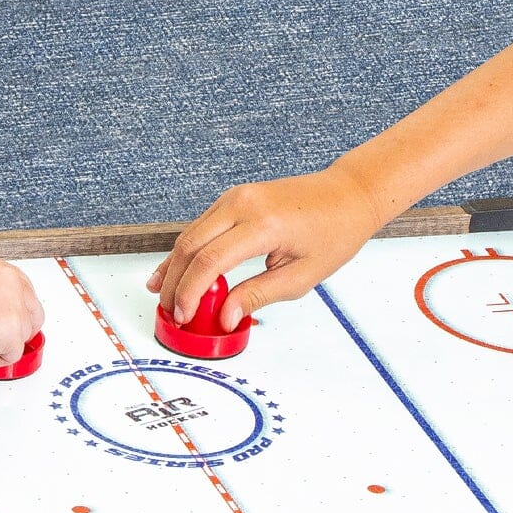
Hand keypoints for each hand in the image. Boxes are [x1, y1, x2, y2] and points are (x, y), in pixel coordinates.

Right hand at [0, 257, 41, 368]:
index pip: (23, 290)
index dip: (14, 311)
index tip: (4, 320)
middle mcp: (8, 280)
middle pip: (33, 312)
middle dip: (17, 329)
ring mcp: (13, 304)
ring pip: (23, 335)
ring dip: (2, 344)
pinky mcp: (12, 330)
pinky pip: (13, 354)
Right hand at [155, 165, 382, 323]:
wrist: (348, 194)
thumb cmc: (334, 232)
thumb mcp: (302, 276)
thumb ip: (258, 295)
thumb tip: (225, 317)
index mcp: (263, 224)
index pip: (209, 261)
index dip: (190, 293)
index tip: (184, 317)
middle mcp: (243, 204)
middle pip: (190, 245)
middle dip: (175, 282)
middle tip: (171, 312)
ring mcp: (236, 196)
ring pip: (191, 233)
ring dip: (175, 265)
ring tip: (165, 295)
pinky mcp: (235, 197)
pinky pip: (202, 225)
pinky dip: (189, 250)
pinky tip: (179, 270)